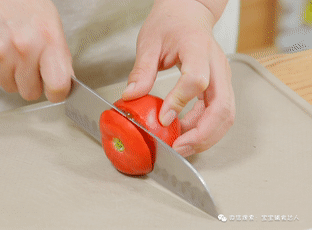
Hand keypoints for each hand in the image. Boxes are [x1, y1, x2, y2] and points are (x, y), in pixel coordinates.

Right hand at [0, 0, 72, 101]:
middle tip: (30, 64)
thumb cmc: (22, 4)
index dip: (57, 93)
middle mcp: (23, 48)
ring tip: (12, 52)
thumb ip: (60, 57)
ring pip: (10, 88)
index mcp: (47, 40)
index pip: (57, 85)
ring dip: (12, 76)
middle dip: (32, 83)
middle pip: (31, 93)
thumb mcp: (52, 24)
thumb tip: (64, 84)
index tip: (55, 90)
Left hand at [122, 0, 234, 156]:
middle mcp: (217, 65)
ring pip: (225, 115)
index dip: (180, 101)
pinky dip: (204, 129)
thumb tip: (131, 96)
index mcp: (197, 48)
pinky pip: (218, 114)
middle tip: (179, 147)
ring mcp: (222, 78)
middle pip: (222, 106)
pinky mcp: (220, 87)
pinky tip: (185, 134)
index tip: (163, 118)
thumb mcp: (149, 42)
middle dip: (202, 134)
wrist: (189, 15)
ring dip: (206, 136)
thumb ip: (142, 70)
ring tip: (181, 147)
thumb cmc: (171, 23)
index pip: (197, 79)